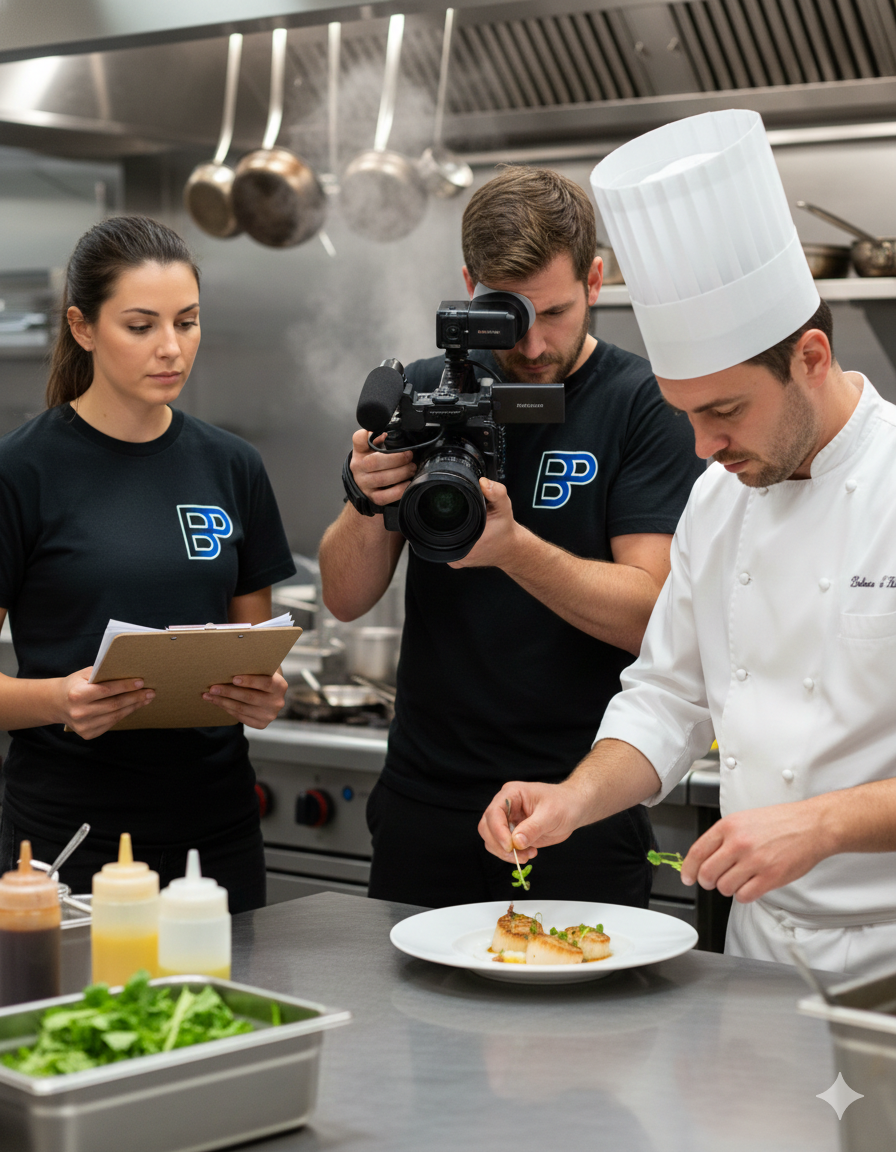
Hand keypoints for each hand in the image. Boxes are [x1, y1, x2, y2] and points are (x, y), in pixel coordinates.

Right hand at [57, 668, 154, 739]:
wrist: (58, 704)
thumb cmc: (75, 685)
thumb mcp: (84, 674)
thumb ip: (102, 673)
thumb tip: (128, 672)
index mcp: (77, 694)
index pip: (107, 690)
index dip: (125, 686)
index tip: (141, 682)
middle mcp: (80, 712)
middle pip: (114, 705)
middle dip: (135, 698)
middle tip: (150, 692)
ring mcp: (84, 725)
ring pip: (115, 716)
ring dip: (133, 707)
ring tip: (146, 699)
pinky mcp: (88, 734)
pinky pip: (111, 723)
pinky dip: (124, 714)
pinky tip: (133, 707)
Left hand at [203, 670, 287, 728]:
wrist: (269, 695)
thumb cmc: (261, 678)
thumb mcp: (262, 672)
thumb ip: (252, 670)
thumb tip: (227, 668)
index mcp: (280, 686)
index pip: (265, 683)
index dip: (250, 681)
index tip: (233, 678)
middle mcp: (277, 702)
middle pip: (250, 697)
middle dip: (228, 692)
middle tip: (212, 688)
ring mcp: (269, 715)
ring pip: (242, 708)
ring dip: (222, 701)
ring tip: (208, 695)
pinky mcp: (261, 724)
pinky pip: (240, 717)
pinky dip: (227, 709)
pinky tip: (217, 702)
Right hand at [350, 428, 415, 506]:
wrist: (364, 484)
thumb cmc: (372, 462)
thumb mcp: (371, 448)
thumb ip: (377, 439)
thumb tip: (386, 434)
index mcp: (360, 452)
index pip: (359, 439)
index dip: (367, 436)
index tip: (384, 435)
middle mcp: (358, 468)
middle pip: (375, 461)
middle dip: (398, 458)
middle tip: (410, 456)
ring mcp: (364, 484)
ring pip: (383, 479)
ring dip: (402, 472)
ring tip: (412, 468)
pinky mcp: (373, 497)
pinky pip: (386, 496)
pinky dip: (399, 489)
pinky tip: (408, 483)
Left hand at [448, 478, 524, 568]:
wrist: (512, 549)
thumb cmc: (506, 530)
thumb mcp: (504, 507)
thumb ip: (496, 492)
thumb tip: (483, 483)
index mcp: (468, 542)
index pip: (443, 525)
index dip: (446, 513)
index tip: (458, 509)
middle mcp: (460, 554)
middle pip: (440, 531)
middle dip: (449, 520)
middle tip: (464, 516)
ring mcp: (457, 560)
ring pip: (441, 540)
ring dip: (449, 530)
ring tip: (464, 525)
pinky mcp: (457, 562)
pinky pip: (446, 548)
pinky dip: (451, 539)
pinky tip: (462, 533)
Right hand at [479, 780, 586, 863]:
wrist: (574, 808)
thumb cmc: (564, 804)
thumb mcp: (551, 814)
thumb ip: (533, 828)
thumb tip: (516, 842)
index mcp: (511, 794)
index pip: (494, 813)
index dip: (497, 831)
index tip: (510, 847)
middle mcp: (505, 806)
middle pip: (487, 827)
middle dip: (499, 844)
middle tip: (517, 854)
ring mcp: (508, 820)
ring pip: (492, 840)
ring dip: (506, 853)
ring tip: (528, 855)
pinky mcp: (513, 833)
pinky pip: (504, 847)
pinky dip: (513, 855)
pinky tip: (530, 853)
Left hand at [680, 801, 828, 902]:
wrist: (811, 825)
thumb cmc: (780, 822)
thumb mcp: (744, 819)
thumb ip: (724, 837)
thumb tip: (705, 857)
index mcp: (729, 826)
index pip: (697, 852)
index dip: (688, 869)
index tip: (688, 877)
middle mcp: (738, 843)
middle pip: (707, 873)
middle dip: (707, 882)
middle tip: (713, 881)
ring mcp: (754, 861)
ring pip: (724, 887)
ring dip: (728, 888)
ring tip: (738, 880)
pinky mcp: (770, 877)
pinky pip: (744, 896)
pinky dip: (744, 895)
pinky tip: (750, 886)